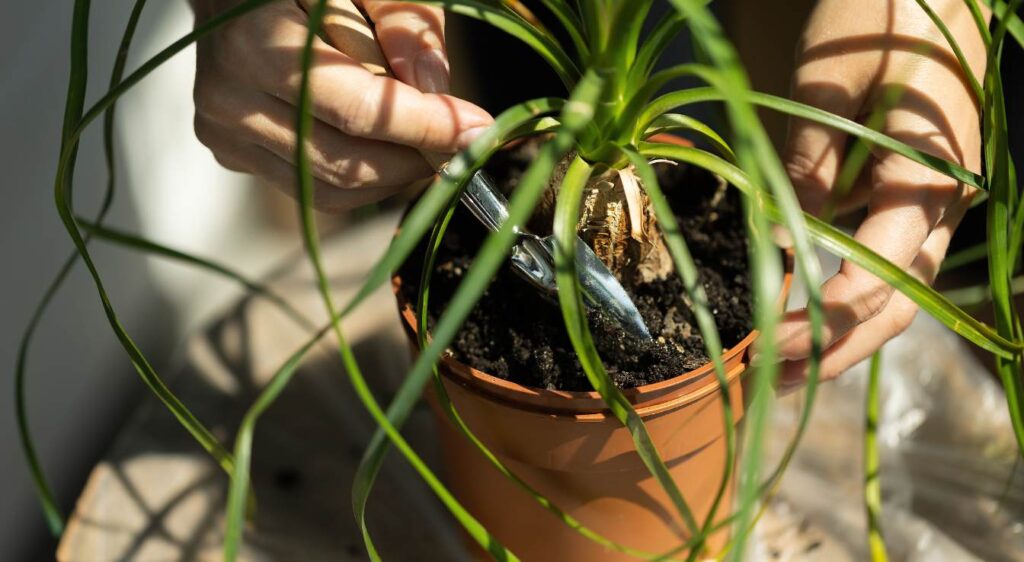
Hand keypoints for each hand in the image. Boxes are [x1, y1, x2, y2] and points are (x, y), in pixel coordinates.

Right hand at [192, 0, 492, 211]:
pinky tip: (388, 143)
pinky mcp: (233, 154)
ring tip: (428, 140)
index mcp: (254, 45)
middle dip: (417, 159)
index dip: (425, 125)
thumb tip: (437, 88)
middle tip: (464, 140)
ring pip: (331, 190)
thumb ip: (402, 19)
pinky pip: (313, 187)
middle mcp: (229, 101)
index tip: (480, 129)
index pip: (357, 110)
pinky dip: (363, 176)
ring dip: (394, 175)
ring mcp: (225, 135)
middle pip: (346, 162)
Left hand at [777, 0, 986, 388]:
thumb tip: (784, 240)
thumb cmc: (880, 11)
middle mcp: (944, 200)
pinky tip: (796, 303)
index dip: (826, 318)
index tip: (768, 342)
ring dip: (841, 329)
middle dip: (836, 345)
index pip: (885, 272)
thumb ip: (809, 160)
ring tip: (777, 360)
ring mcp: (935, 200)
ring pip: (897, 287)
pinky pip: (886, 256)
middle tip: (768, 374)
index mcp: (930, 174)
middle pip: (899, 299)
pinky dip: (844, 289)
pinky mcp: (915, 193)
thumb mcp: (828, 77)